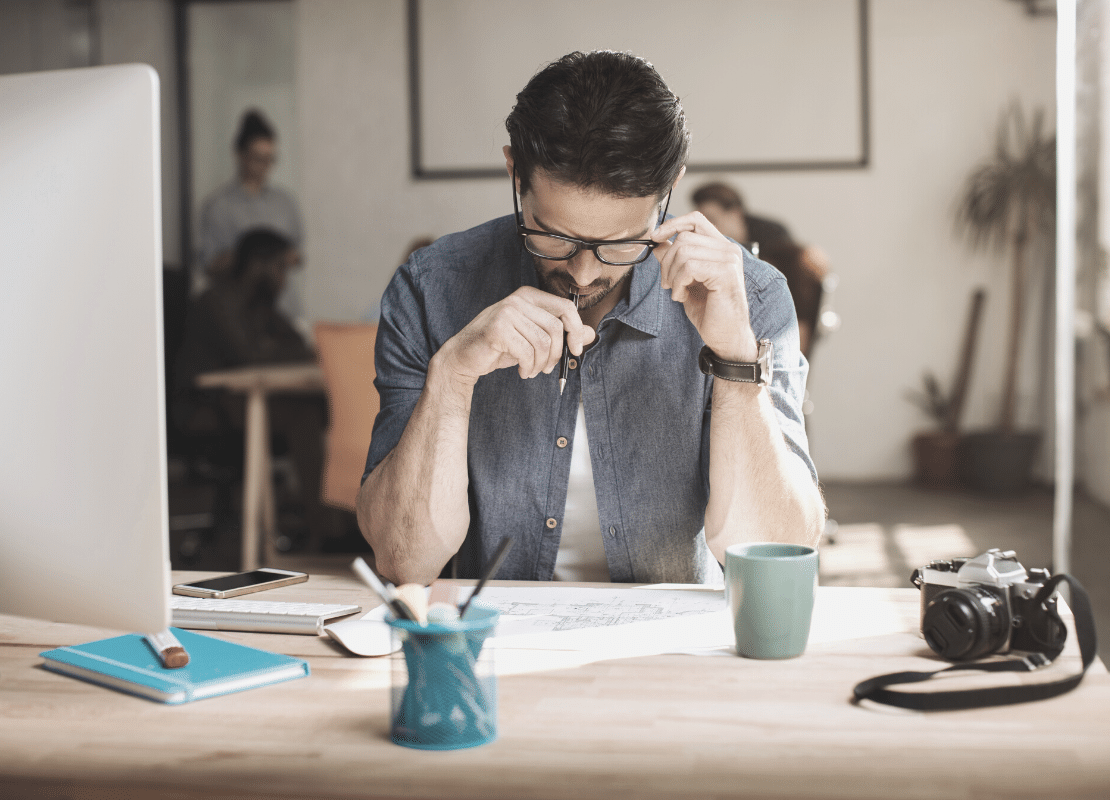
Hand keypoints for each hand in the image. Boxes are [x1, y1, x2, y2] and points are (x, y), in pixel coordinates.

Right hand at [436, 286, 594, 386]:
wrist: (464, 356)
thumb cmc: (500, 346)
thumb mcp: (534, 338)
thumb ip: (561, 333)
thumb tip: (591, 334)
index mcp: (529, 296)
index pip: (565, 307)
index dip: (576, 330)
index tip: (576, 350)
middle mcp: (518, 300)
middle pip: (556, 328)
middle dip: (556, 354)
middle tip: (547, 368)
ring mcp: (507, 312)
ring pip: (543, 343)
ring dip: (541, 364)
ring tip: (532, 371)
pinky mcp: (498, 329)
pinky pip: (527, 353)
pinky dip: (529, 367)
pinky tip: (522, 371)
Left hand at [652, 212, 757, 361]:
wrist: (726, 337)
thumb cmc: (708, 311)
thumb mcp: (686, 281)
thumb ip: (675, 260)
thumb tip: (658, 242)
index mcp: (721, 248)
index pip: (696, 220)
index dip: (672, 224)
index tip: (655, 237)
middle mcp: (729, 249)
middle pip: (684, 237)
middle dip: (667, 261)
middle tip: (667, 283)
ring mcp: (729, 260)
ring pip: (684, 251)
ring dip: (672, 275)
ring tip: (676, 291)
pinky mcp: (726, 273)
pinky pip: (689, 267)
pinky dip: (678, 283)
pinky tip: (681, 297)